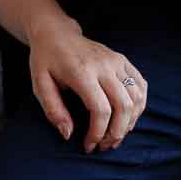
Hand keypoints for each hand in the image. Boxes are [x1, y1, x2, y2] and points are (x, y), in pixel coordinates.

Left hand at [27, 20, 148, 152]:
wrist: (56, 33)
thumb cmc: (46, 60)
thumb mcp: (40, 84)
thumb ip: (53, 110)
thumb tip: (69, 134)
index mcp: (81, 71)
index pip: (100, 109)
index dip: (98, 133)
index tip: (89, 146)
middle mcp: (104, 65)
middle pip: (123, 106)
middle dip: (116, 133)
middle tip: (104, 146)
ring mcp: (116, 60)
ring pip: (136, 98)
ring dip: (129, 122)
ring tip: (115, 136)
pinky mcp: (123, 59)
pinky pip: (141, 85)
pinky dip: (139, 106)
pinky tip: (127, 117)